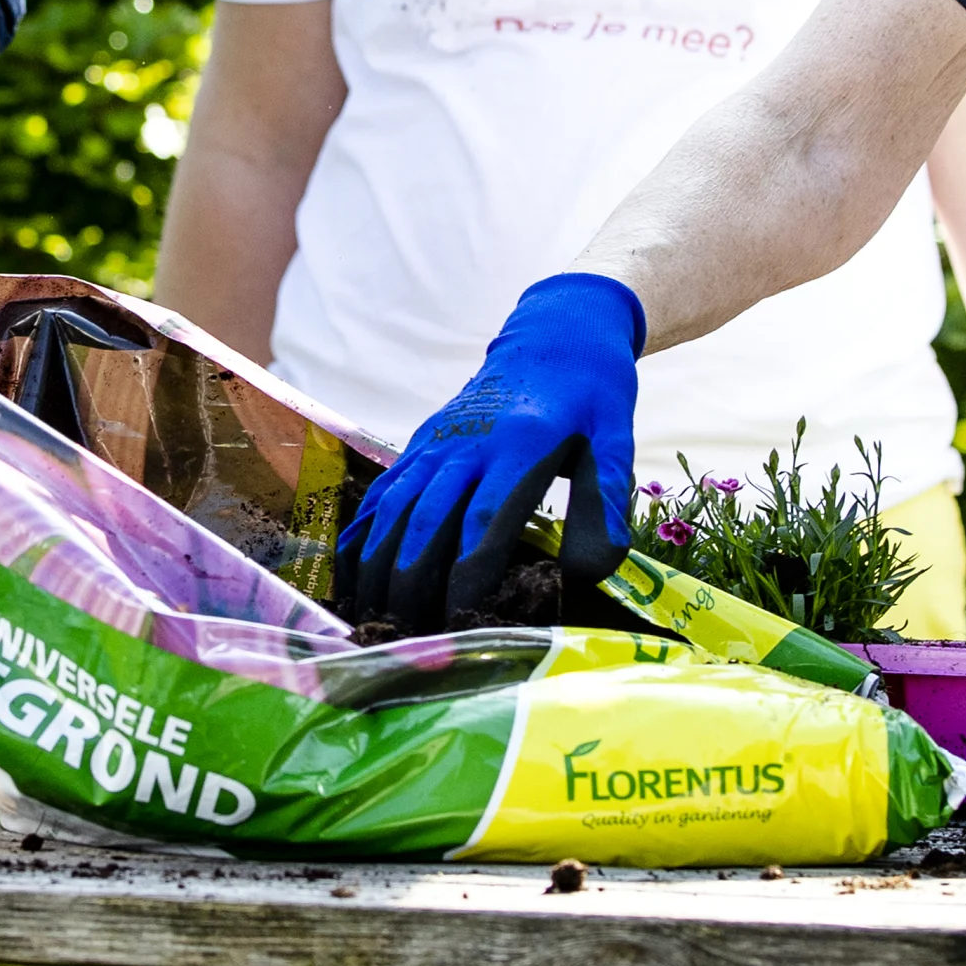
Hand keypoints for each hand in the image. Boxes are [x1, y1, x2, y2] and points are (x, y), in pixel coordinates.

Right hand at [334, 272, 643, 630]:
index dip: (467, 573)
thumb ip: (605, 503)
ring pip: (397, 505)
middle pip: (428, 519)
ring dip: (378, 562)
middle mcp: (469, 440)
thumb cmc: (592, 391)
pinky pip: (386, 488)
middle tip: (404, 635)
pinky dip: (363, 529)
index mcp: (520, 442)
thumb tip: (590, 574)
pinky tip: (349, 568)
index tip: (460, 619)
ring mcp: (439, 438)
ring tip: (369, 615)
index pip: (483, 518)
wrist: (556, 330)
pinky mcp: (424, 440)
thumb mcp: (617, 438)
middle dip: (411, 581)